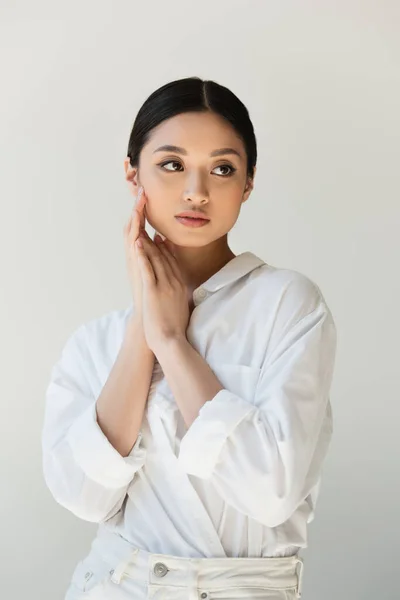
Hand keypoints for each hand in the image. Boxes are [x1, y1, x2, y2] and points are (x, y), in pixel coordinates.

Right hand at [123, 186, 154, 319]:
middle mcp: (137, 263)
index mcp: (142, 258)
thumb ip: (159, 255)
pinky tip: (137, 239)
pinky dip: (137, 251)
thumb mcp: (159, 271)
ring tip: (138, 206)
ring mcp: (138, 272)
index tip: (146, 194)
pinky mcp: (143, 282)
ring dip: (136, 225)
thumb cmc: (157, 301)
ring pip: (134, 243)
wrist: (153, 326)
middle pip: (135, 231)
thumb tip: (161, 239)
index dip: (143, 212)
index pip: (141, 229)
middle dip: (138, 211)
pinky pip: (139, 264)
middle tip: (140, 191)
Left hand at [135, 231, 189, 353]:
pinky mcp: (153, 291)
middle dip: (156, 241)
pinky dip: (142, 255)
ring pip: (156, 259)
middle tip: (149, 226)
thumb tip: (180, 294)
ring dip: (148, 242)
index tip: (161, 237)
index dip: (166, 248)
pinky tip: (137, 243)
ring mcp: (164, 285)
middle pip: (164, 256)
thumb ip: (180, 297)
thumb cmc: (175, 329)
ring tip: (141, 229)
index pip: (173, 262)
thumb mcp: (181, 308)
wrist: (171, 341)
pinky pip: (147, 268)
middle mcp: (174, 282)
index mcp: (180, 286)